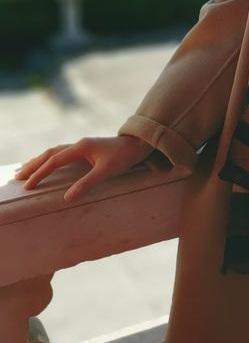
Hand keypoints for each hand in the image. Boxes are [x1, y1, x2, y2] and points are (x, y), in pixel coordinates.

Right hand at [13, 135, 152, 202]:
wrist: (137, 145)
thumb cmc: (123, 157)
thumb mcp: (106, 172)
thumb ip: (86, 183)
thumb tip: (67, 198)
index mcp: (80, 147)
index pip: (54, 161)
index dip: (40, 173)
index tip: (28, 185)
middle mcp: (78, 144)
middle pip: (50, 153)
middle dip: (33, 165)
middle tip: (17, 177)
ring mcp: (81, 146)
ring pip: (54, 152)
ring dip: (39, 161)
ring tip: (24, 169)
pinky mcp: (85, 150)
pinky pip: (61, 154)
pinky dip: (49, 159)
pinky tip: (46, 164)